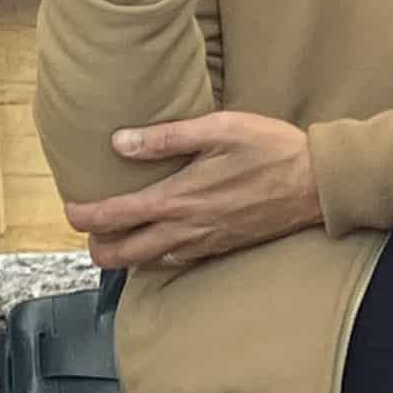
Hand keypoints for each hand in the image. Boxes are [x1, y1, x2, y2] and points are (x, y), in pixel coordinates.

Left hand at [67, 111, 321, 269]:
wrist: (320, 183)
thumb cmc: (274, 150)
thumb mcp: (221, 129)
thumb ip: (168, 137)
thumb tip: (120, 143)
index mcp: (179, 198)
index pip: (114, 216)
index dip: (84, 216)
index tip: (72, 209)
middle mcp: (187, 228)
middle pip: (123, 255)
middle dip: (98, 248)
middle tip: (92, 231)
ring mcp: (206, 242)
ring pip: (148, 263)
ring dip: (126, 254)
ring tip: (120, 236)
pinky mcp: (223, 246)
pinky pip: (177, 260)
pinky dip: (157, 255)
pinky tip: (161, 240)